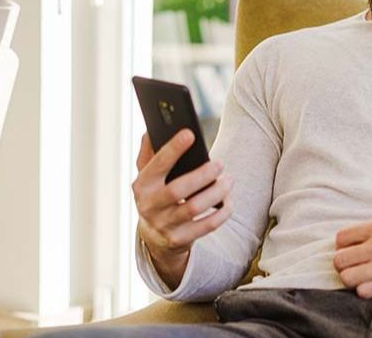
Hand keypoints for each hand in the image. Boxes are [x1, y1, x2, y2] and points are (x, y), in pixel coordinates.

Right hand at [133, 130, 233, 261]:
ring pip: (194, 208)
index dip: (173, 149)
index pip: (157, 165)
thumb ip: (148, 153)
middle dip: (202, 175)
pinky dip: (221, 213)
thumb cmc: (156, 196)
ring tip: (229, 180)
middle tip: (220, 163)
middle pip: (177, 190)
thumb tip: (150, 131)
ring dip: (216, 192)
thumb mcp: (147, 176)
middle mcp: (149, 206)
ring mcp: (163, 225)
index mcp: (142, 185)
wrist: (154, 237)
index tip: (190, 134)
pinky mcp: (179, 239)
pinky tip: (229, 201)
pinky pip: (206, 226)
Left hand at [332, 214, 371, 297]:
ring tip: (361, 276)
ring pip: (347, 277)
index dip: (342, 245)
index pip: (342, 237)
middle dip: (343, 263)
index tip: (349, 249)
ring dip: (351, 278)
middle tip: (353, 265)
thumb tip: (356, 236)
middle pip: (340, 259)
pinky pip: (364, 291)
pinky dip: (364, 290)